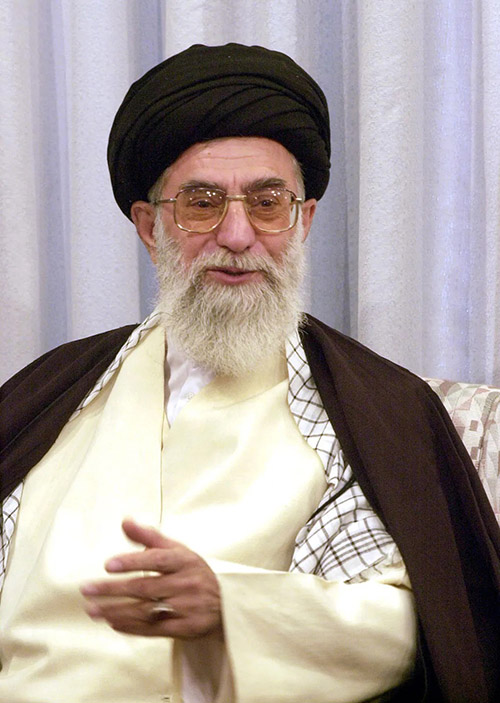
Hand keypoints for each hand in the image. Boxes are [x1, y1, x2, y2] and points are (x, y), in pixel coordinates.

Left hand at [80, 518, 221, 639]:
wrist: (225, 603)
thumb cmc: (193, 572)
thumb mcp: (177, 550)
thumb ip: (149, 537)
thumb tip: (125, 521)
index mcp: (185, 560)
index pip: (156, 560)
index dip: (132, 561)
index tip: (108, 564)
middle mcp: (187, 583)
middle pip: (145, 587)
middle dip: (113, 589)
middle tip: (87, 589)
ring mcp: (187, 607)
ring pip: (146, 610)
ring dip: (116, 610)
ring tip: (92, 609)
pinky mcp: (186, 628)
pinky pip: (154, 629)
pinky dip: (131, 626)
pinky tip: (112, 622)